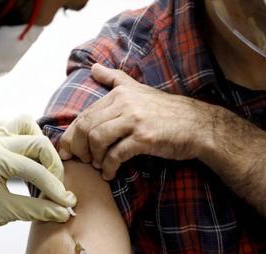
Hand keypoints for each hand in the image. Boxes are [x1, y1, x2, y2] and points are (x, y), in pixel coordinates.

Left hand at [0, 115, 76, 247]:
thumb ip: (38, 210)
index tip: (66, 203)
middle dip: (53, 167)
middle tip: (57, 189)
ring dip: (42, 145)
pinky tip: (33, 157)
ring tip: (46, 169)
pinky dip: (29, 137)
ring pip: (28, 124)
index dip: (55, 188)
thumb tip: (65, 211)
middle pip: (39, 142)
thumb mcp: (6, 213)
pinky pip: (16, 126)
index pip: (36, 170)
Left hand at [59, 63, 219, 179]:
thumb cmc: (167, 112)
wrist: (198, 125)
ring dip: (94, 158)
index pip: (85, 115)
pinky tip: (110, 173)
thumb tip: (94, 68)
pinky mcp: (144, 138)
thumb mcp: (139, 90)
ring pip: (97, 139)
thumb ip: (115, 79)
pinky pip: (116, 154)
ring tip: (98, 166)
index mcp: (120, 92)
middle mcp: (125, 103)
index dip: (72, 135)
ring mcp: (134, 120)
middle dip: (79, 148)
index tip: (67, 150)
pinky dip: (109, 167)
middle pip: (87, 127)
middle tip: (82, 161)